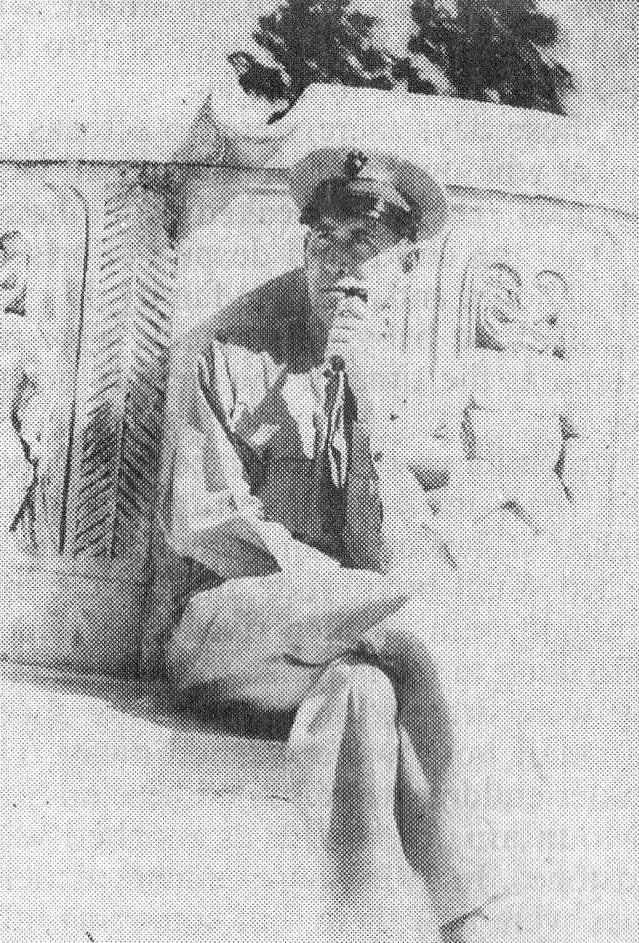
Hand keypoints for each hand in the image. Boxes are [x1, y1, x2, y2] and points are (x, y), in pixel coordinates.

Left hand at [324, 280, 396, 427]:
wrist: (378, 388)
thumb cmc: (372, 368)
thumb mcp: (370, 344)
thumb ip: (360, 330)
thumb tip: (340, 315)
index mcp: (374, 323)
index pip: (353, 303)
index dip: (342, 306)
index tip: (337, 315)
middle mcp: (368, 327)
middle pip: (339, 321)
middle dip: (334, 334)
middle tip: (335, 347)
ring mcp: (361, 338)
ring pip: (334, 333)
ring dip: (331, 345)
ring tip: (334, 356)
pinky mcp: (352, 350)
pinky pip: (332, 346)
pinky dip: (329, 355)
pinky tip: (332, 363)